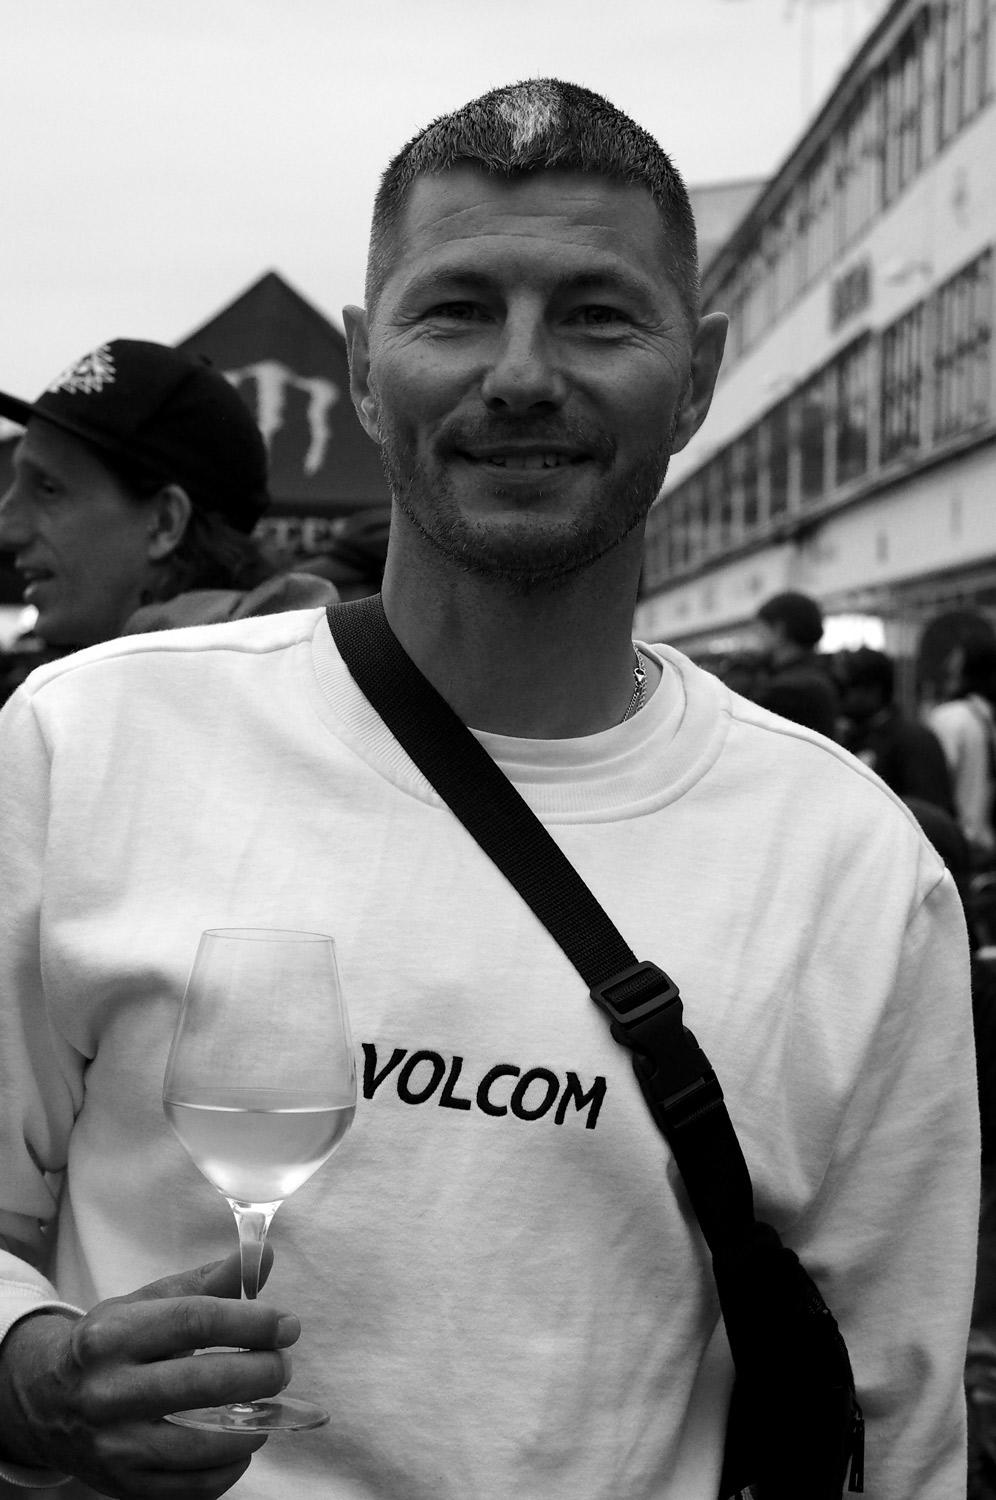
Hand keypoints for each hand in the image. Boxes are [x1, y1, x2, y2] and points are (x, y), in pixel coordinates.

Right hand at [0, 1249, 299, 1498]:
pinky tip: (240, 1440)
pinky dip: (232, 1465)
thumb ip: (210, 1281)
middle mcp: (108, 1392)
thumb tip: (264, 1255)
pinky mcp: (125, 1487)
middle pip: (205, 1385)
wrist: (45, 1402)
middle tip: (283, 1364)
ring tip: (267, 1403)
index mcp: (114, 1336)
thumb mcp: (149, 1302)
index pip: (197, 1322)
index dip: (253, 1322)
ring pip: (204, 1446)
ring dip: (254, 1424)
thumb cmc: (111, 1343)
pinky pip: (196, 1487)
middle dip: (262, 1373)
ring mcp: (114, 1446)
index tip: (287, 1326)